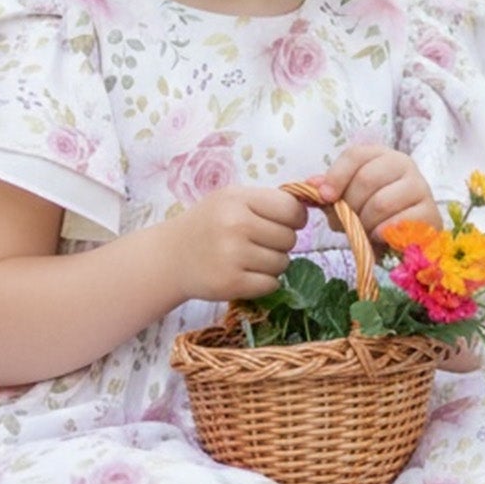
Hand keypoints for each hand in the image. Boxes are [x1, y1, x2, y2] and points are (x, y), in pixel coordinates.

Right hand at [168, 185, 306, 302]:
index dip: (295, 219)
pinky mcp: (231, 284)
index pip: (292, 209)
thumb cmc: (209, 224)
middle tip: (258, 243)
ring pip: (283, 263)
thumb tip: (313, 202)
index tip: (283, 223)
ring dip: (272, 264)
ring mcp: (232, 256)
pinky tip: (244, 274)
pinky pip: (271, 284)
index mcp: (238, 199)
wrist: (171, 256)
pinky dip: (263, 282)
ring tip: (248, 258)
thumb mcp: (232, 200)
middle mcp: (235, 225)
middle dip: (280, 243)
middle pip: (289, 238)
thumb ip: (268, 201)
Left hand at [306, 145, 440, 238]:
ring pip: (381, 202)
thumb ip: (329, 191)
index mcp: (380, 155)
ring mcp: (421, 187)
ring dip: (366, 223)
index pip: (355, 155)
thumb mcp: (346, 201)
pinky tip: (381, 236)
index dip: (336, 176)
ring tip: (366, 230)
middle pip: (366, 178)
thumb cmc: (371, 215)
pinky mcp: (431, 213)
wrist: (403, 240)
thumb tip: (312, 185)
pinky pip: (398, 223)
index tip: (324, 197)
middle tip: (350, 222)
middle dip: (351, 206)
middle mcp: (404, 164)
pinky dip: (382, 233)